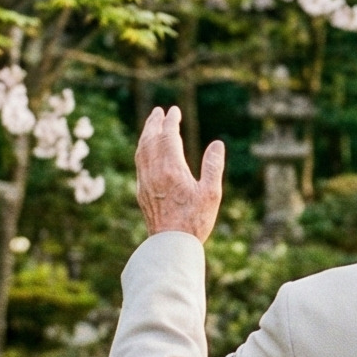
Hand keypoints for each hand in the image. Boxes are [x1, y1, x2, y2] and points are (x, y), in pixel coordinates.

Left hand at [134, 106, 224, 241]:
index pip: (168, 137)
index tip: (174, 110)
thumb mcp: (211, 194)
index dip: (171, 121)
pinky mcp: (141, 191)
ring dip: (146, 134)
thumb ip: (213, 167)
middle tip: (159, 111)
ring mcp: (145, 181)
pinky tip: (146, 150)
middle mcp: (154, 172)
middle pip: (151, 139)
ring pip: (142, 150)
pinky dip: (142, 149)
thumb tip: (217, 144)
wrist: (170, 245)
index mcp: (171, 169)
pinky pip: (139, 162)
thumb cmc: (194, 221)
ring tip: (151, 125)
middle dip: (155, 123)